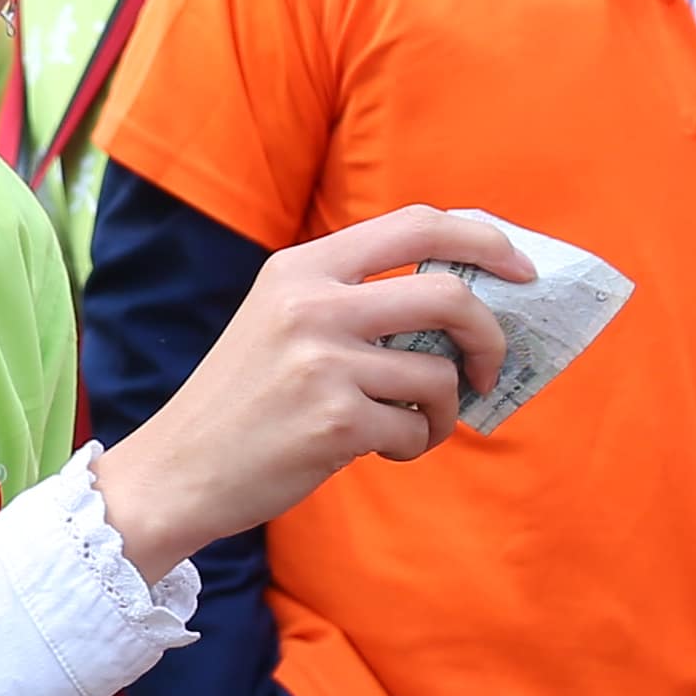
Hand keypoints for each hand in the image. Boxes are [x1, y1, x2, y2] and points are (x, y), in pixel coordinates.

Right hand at [92, 205, 536, 571]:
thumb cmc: (242, 399)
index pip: (416, 224)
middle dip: (489, 335)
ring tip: (417, 424)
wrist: (176, 471)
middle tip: (488, 367)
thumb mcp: (280, 320)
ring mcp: (322, 363)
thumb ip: (351, 296)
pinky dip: (414, 444)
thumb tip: (462, 296)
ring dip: (446, 408)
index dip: (484, 239)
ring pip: (440, 374)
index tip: (519, 268)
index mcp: (301, 268)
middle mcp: (312, 305)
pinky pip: (416, 428)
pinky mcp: (334, 423)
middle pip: (449, 294)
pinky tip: (383, 450)